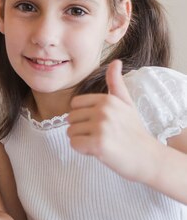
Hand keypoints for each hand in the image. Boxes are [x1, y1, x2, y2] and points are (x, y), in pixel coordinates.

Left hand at [67, 59, 158, 182]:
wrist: (149, 158)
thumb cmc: (134, 131)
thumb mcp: (126, 103)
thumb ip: (116, 83)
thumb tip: (116, 61)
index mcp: (107, 99)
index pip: (75, 105)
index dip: (84, 117)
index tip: (101, 123)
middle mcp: (103, 110)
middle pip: (70, 118)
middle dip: (82, 129)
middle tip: (103, 135)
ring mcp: (101, 127)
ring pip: (70, 132)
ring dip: (82, 140)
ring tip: (102, 142)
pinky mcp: (98, 144)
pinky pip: (74, 144)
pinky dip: (83, 150)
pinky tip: (98, 151)